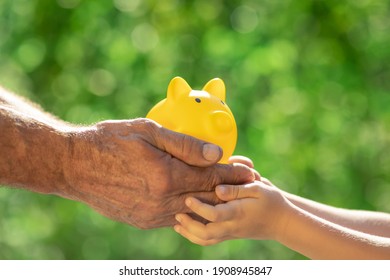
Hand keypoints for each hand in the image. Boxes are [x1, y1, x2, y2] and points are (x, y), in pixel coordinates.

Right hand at [60, 118, 254, 228]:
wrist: (74, 166)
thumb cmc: (110, 141)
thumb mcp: (148, 131)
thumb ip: (185, 145)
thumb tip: (217, 153)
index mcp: (166, 177)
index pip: (211, 177)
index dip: (234, 173)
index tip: (251, 169)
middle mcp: (162, 201)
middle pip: (207, 197)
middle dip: (229, 188)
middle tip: (245, 179)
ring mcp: (151, 215)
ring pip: (193, 210)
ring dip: (211, 200)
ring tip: (225, 189)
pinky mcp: (142, 221)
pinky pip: (174, 216)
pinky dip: (189, 207)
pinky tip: (195, 198)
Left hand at [174, 180, 289, 244]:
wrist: (281, 222)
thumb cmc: (271, 200)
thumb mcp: (258, 188)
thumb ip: (237, 188)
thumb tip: (217, 189)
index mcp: (238, 213)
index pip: (215, 215)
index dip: (199, 208)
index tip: (188, 198)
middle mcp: (232, 226)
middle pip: (205, 233)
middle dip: (188, 224)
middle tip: (177, 212)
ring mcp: (230, 233)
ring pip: (205, 240)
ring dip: (188, 233)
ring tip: (176, 222)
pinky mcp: (229, 235)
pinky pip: (209, 241)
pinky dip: (195, 236)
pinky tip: (186, 228)